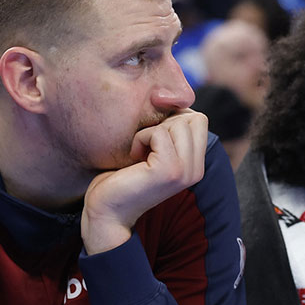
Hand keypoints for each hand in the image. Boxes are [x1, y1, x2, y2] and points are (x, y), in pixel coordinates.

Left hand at [81, 109, 207, 253]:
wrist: (105, 210)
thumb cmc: (121, 176)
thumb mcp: (151, 147)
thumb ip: (169, 128)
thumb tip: (170, 94)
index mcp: (196, 164)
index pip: (198, 119)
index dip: (171, 120)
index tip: (150, 142)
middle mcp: (196, 170)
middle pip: (192, 118)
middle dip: (163, 124)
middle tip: (144, 148)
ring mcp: (186, 171)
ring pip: (178, 122)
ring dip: (150, 131)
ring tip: (138, 154)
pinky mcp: (170, 171)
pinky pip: (159, 133)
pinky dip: (140, 139)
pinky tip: (133, 157)